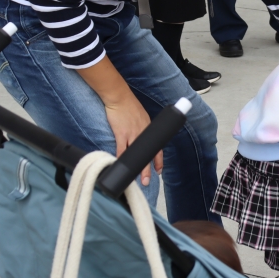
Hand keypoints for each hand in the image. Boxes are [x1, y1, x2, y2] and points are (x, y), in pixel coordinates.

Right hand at [77, 56, 160, 186]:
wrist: (119, 97)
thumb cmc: (128, 106)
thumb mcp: (141, 117)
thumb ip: (142, 128)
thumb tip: (140, 137)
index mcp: (149, 128)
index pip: (157, 147)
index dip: (158, 160)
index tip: (159, 170)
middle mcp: (143, 132)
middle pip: (148, 154)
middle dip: (148, 169)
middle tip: (148, 180)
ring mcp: (132, 133)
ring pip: (136, 155)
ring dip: (137, 168)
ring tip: (138, 179)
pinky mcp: (121, 133)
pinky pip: (121, 149)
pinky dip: (120, 159)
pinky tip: (120, 166)